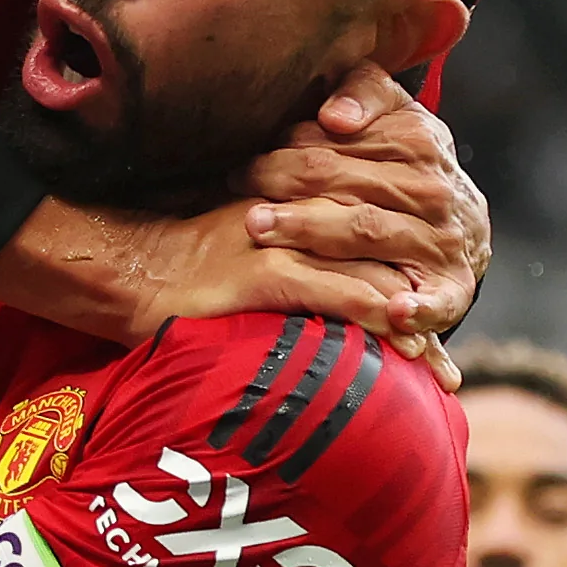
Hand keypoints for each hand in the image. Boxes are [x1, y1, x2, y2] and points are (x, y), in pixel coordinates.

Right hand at [0, 188, 462, 389]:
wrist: (110, 255)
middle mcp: (292, 218)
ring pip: (365, 273)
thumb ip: (267, 233)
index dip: (406, 248)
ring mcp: (279, 247)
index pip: (364, 214)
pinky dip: (369, 319)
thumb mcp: (225, 228)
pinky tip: (399, 346)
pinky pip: (329, 297)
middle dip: (421, 292)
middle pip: (378, 246)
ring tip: (443, 367)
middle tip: (456, 335)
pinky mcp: (260, 278)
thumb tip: (290, 262)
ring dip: (409, 320)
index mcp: (286, 199)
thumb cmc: (158, 247)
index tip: (440, 285)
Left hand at [241, 62, 488, 333]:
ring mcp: (442, 241)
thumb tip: (333, 116)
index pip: (334, 148)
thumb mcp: (394, 115)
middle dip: (284, 192)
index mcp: (417, 141)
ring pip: (368, 231)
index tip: (244, 168)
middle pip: (344, 187)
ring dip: (314, 232)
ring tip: (259, 228)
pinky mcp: (452, 290)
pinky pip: (437, 301)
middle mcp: (430, 190)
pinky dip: (418, 308)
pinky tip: (393, 312)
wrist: (465, 225)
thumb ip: (363, 92)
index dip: (283, 156)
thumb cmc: (409, 166)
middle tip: (236, 196)